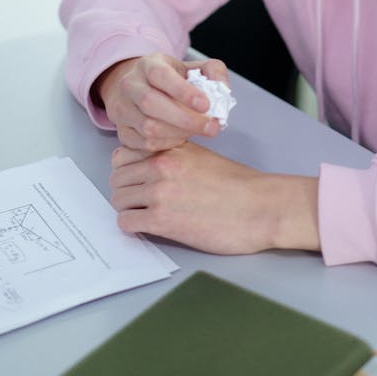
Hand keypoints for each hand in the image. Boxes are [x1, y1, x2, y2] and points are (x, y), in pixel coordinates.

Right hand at [93, 53, 227, 150]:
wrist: (139, 88)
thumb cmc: (171, 80)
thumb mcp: (193, 67)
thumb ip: (214, 72)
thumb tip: (223, 89)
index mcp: (148, 64)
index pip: (161, 75)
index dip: (184, 91)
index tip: (206, 105)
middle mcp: (130, 84)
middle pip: (151, 103)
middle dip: (185, 120)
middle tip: (212, 128)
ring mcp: (122, 108)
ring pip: (147, 126)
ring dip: (177, 134)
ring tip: (196, 131)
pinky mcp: (121, 130)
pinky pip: (143, 143)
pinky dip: (166, 144)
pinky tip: (180, 138)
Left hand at [109, 142, 320, 255]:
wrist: (260, 207)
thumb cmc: (238, 185)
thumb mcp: (202, 156)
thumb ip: (174, 155)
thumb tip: (150, 165)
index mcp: (171, 148)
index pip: (123, 153)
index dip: (127, 168)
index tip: (136, 178)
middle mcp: (160, 166)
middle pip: (117, 178)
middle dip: (126, 190)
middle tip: (140, 200)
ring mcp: (159, 193)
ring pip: (119, 201)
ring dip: (129, 209)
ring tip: (146, 215)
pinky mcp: (162, 220)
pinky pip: (126, 223)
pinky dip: (133, 227)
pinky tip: (150, 226)